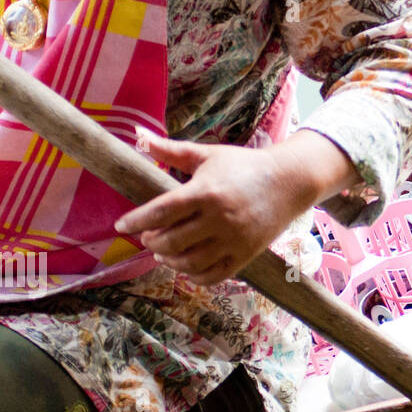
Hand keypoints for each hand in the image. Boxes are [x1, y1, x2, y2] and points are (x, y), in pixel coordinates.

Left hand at [115, 132, 318, 285]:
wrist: (289, 181)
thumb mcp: (209, 155)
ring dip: (168, 260)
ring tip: (164, 252)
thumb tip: (138, 136)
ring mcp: (234, 239)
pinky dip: (193, 275)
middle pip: (170, 241)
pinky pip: (213, 276)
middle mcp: (219, 217)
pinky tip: (186, 265)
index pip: (160, 211)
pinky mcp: (246, 255)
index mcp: (206, 191)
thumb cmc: (244, 165)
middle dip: (151, 241)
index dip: (136, 221)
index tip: (122, 226)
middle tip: (148, 236)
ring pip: (189, 262)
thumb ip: (172, 151)